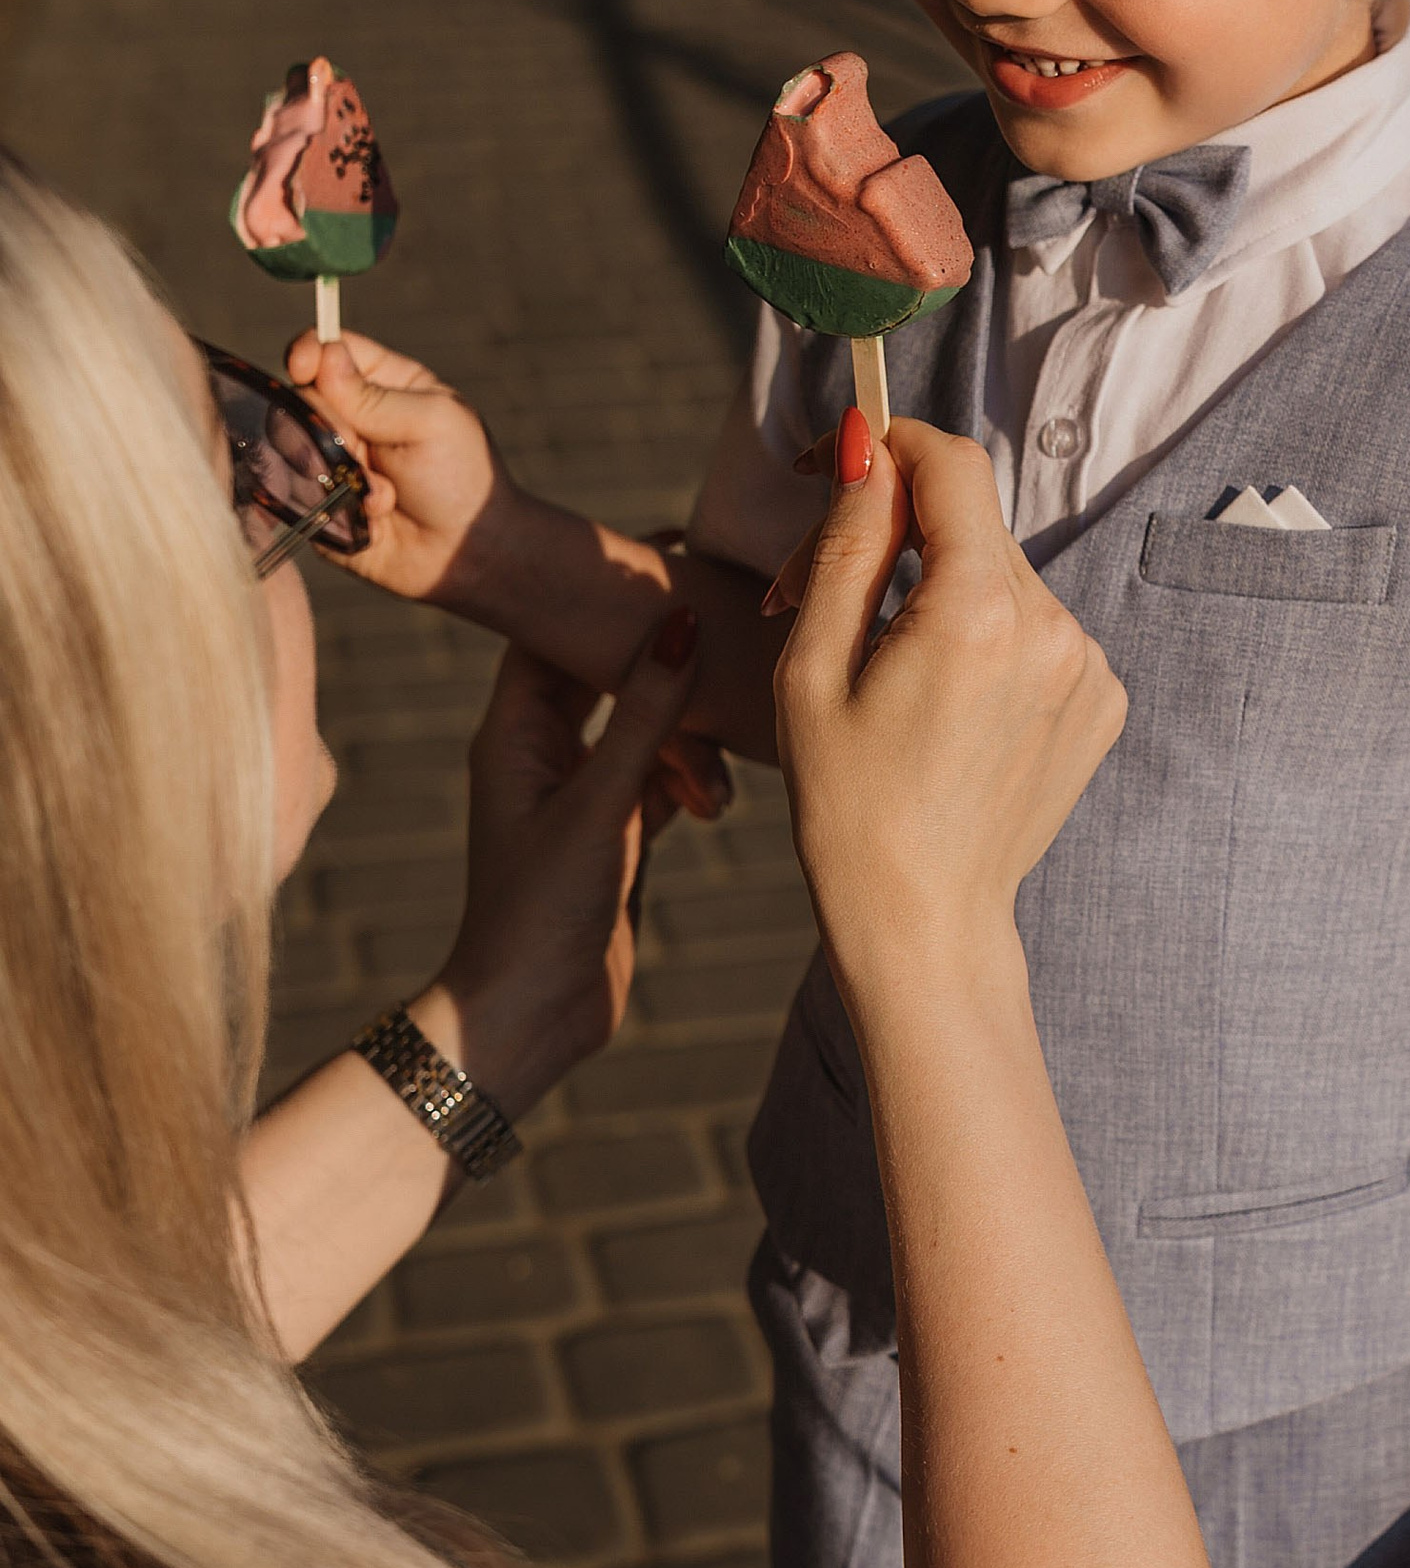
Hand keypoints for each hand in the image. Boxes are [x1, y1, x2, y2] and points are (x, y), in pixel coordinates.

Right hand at [288, 327, 511, 604]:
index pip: (327, 350)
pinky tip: (372, 517)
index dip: (308, 352)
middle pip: (299, 395)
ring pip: (288, 442)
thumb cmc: (461, 477)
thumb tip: (323, 356)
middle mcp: (351, 416)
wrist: (466, 553)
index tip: (303, 366)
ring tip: (381, 495)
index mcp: (384, 383)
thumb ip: (373, 395)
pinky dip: (331, 503)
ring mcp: (329, 458)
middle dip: (329, 425)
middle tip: (363, 452)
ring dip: (331, 468)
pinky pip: (292, 491)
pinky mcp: (317, 501)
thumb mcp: (431, 422)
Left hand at [426, 610, 702, 1111]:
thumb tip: (680, 623)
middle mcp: (541, 755)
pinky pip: (662, 776)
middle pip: (600, 671)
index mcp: (513, 735)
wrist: (529, 1019)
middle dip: (654, 642)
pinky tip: (735, 765)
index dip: (596, 589)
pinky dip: (697, 766)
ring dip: (685, 713)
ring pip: (640, 724)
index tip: (662, 548)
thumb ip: (643, 718)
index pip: (550, 632)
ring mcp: (579, 795)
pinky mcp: (614, 834)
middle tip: (716, 598)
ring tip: (738, 684)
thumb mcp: (598, 806)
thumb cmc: (541, 913)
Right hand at [775, 413, 1124, 977]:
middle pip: (968, 522)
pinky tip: (943, 707)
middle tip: (813, 592)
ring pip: (1000, 575)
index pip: (950, 464)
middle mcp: (1054, 627)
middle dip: (891, 532)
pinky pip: (1034, 630)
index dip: (885, 443)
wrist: (924, 922)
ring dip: (937, 591)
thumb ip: (845, 542)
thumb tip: (865, 443)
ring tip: (881, 671)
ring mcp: (1090, 666)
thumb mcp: (813, 667)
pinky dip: (985, 640)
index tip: (834, 462)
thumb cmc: (849, 807)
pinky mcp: (1103, 699)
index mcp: (979, 613)